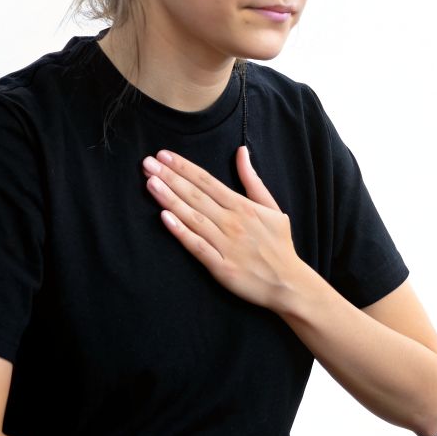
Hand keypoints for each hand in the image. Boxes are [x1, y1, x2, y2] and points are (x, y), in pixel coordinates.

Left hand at [141, 146, 305, 309]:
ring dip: (170, 199)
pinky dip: (181, 232)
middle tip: (147, 163)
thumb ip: (252, 180)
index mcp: (242, 206)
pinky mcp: (220, 266)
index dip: (184, 167)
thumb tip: (241, 152)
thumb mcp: (272, 207)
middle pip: (195, 195)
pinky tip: (164, 218)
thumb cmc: (279, 245)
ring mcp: (225, 244)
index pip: (207, 181)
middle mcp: (232, 222)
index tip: (164, 155)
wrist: (288, 283)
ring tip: (150, 183)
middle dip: (170, 178)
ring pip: (193, 217)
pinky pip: (197, 246)